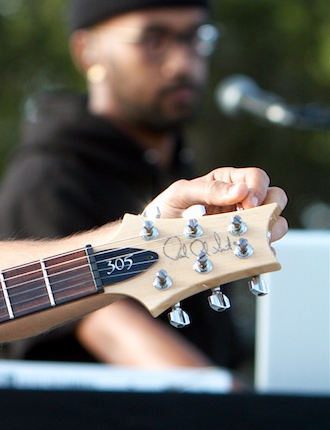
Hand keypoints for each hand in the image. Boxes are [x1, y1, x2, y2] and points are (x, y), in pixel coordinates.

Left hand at [149, 166, 288, 241]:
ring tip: (249, 235)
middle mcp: (239, 201)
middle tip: (252, 219)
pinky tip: (249, 251)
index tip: (249, 203)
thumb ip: (207, 189)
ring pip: (275, 223)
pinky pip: (264, 247)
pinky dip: (262, 250)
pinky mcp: (241, 243)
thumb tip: (240, 189)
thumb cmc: (164, 212)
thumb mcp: (179, 194)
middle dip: (270, 208)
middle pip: (275, 197)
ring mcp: (243, 223)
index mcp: (226, 183)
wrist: (153, 241)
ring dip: (268, 230)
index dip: (258, 189)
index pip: (256, 178)